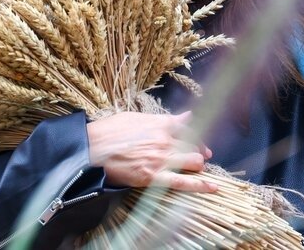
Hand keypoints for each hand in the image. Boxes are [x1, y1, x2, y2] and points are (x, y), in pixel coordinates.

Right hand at [86, 111, 216, 192]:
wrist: (90, 150)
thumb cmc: (109, 132)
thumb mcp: (136, 117)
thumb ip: (163, 119)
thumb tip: (185, 116)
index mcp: (161, 124)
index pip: (190, 128)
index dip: (197, 136)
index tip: (199, 142)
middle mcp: (165, 140)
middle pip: (194, 146)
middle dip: (198, 152)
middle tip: (200, 156)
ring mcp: (160, 159)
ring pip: (193, 162)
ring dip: (197, 165)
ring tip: (197, 168)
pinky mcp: (153, 177)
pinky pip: (182, 182)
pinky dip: (200, 185)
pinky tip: (213, 187)